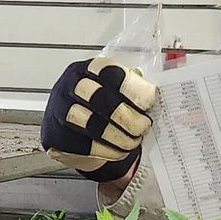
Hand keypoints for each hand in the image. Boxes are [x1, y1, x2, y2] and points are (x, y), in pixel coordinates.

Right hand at [41, 57, 158, 179]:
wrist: (72, 131)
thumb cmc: (101, 108)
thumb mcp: (116, 91)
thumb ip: (134, 89)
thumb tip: (163, 93)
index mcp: (89, 68)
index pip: (110, 71)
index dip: (133, 87)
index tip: (150, 102)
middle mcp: (70, 85)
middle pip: (98, 97)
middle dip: (127, 116)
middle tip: (144, 126)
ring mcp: (60, 109)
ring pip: (90, 123)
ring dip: (119, 136)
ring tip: (133, 141)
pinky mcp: (56, 135)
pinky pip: (84, 145)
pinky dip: (108, 151)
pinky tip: (119, 151)